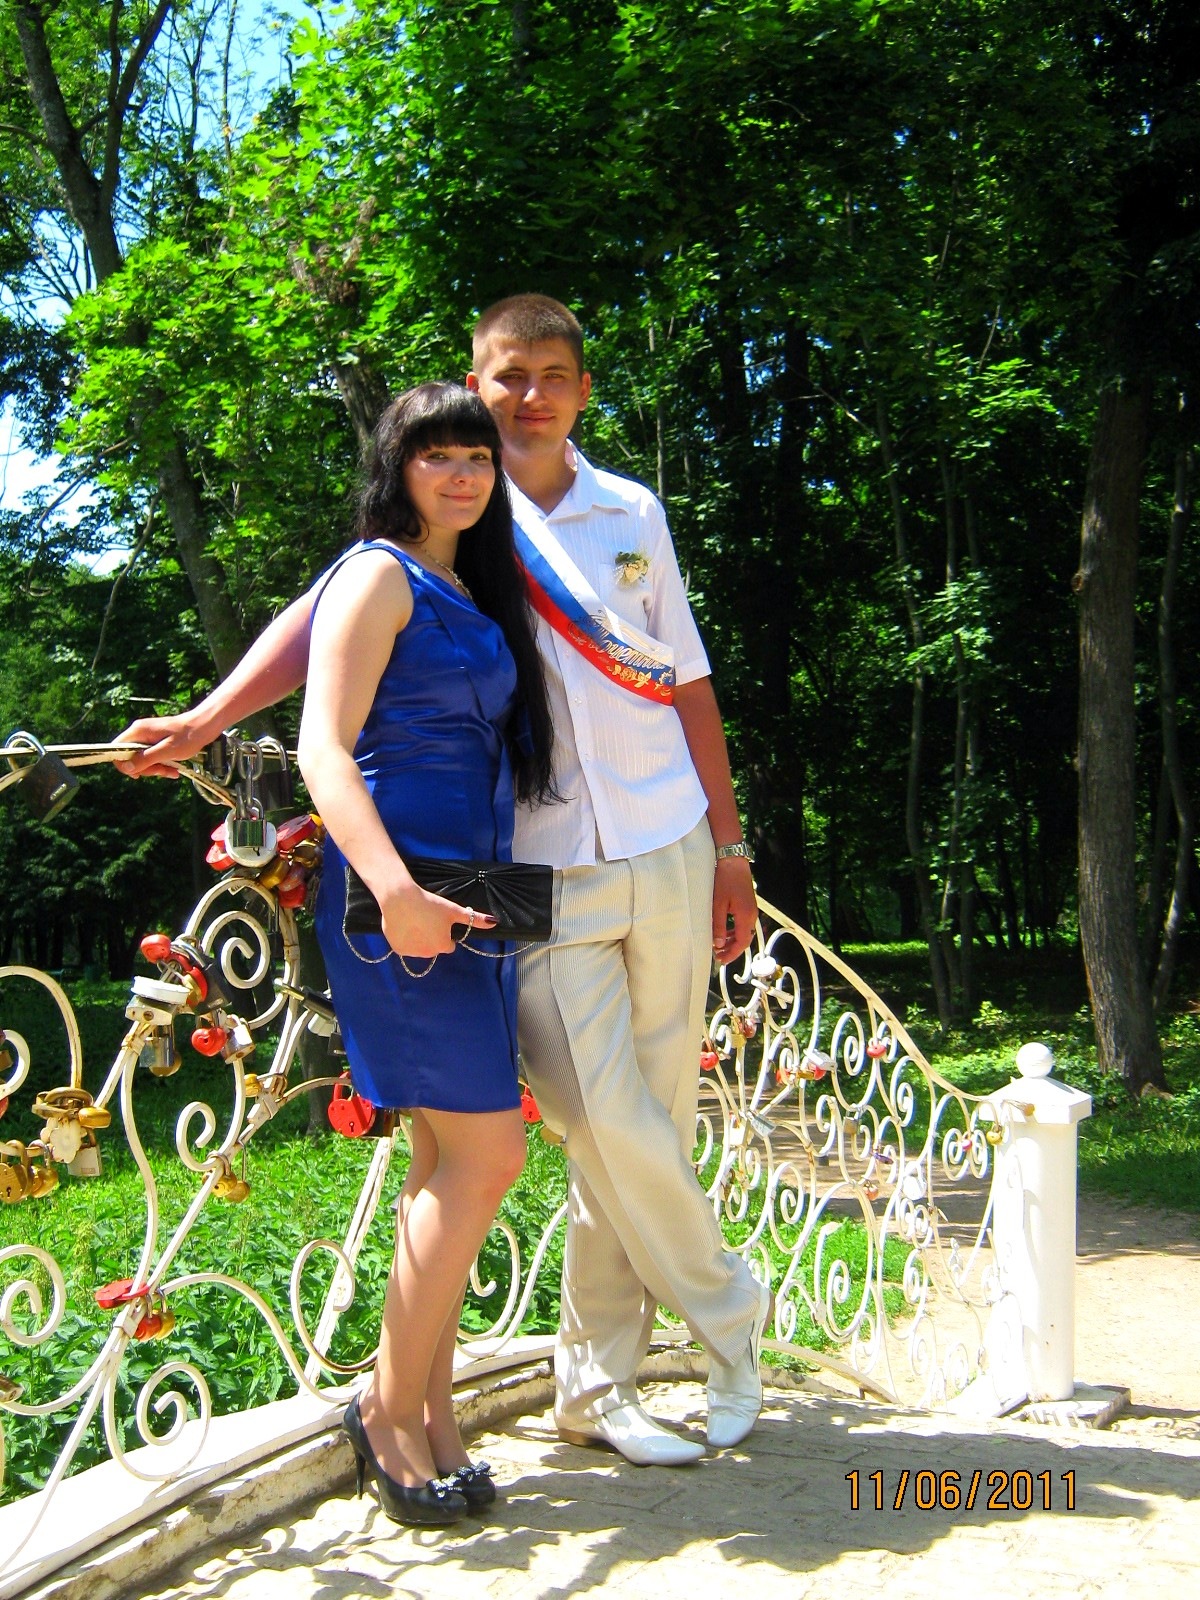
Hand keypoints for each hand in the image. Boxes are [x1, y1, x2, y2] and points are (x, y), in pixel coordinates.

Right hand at [113, 714, 206, 777]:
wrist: (204, 726)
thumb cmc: (188, 736)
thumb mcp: (167, 751)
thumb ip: (145, 758)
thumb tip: (125, 767)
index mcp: (138, 731)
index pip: (116, 749)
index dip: (124, 764)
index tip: (139, 774)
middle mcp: (139, 733)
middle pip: (130, 757)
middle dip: (145, 768)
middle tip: (162, 771)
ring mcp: (148, 737)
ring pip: (142, 759)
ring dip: (156, 769)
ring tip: (172, 771)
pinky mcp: (156, 742)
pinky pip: (152, 757)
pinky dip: (162, 765)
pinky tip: (174, 769)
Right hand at [379, 880, 496, 957]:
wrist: (400, 899)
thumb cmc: (430, 904)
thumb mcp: (454, 910)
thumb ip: (474, 919)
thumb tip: (494, 922)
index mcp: (443, 946)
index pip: (448, 945)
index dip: (444, 933)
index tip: (438, 922)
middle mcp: (428, 953)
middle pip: (433, 947)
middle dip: (432, 937)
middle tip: (426, 920)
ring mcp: (412, 953)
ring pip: (419, 947)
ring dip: (419, 939)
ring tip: (415, 921)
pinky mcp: (398, 949)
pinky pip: (405, 946)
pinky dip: (405, 939)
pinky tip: (404, 926)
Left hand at [711, 856, 756, 966]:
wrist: (733, 861)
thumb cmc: (724, 880)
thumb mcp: (718, 905)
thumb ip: (718, 926)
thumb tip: (718, 945)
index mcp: (746, 916)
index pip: (741, 943)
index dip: (732, 954)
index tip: (721, 961)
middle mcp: (752, 915)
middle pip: (744, 939)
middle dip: (732, 950)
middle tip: (718, 957)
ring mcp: (751, 909)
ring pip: (744, 932)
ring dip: (733, 940)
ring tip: (719, 946)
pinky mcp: (748, 904)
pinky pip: (743, 923)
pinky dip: (734, 931)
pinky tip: (724, 932)